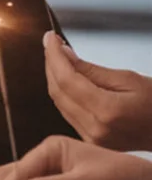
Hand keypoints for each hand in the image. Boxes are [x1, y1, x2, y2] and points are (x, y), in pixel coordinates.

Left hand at [42, 32, 151, 150]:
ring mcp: (90, 138)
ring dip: (54, 78)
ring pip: (59, 103)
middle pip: (58, 92)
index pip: (67, 80)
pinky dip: (62, 93)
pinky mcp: (89, 140)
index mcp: (107, 110)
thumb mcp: (130, 79)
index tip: (50, 38)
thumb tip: (64, 55)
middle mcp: (94, 128)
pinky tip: (64, 78)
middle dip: (51, 65)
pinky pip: (67, 113)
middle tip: (51, 44)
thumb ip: (92, 70)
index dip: (54, 57)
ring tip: (56, 57)